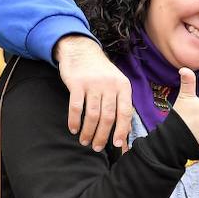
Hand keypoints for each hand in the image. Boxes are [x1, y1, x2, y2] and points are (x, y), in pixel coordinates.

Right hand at [54, 35, 133, 151]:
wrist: (81, 50)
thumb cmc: (100, 72)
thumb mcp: (115, 83)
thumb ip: (120, 105)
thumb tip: (123, 133)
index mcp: (123, 86)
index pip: (125, 112)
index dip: (122, 130)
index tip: (117, 145)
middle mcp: (109, 85)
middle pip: (108, 117)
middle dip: (102, 136)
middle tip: (96, 147)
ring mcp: (93, 84)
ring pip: (92, 114)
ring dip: (88, 131)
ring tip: (85, 141)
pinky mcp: (77, 83)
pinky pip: (76, 107)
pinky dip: (74, 120)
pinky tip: (73, 129)